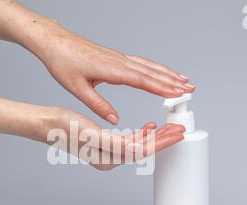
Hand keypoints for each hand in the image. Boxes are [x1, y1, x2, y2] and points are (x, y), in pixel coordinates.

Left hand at [34, 23, 195, 124]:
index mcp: (111, 69)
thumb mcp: (78, 88)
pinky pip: (142, 62)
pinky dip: (156, 67)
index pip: (142, 80)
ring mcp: (119, 57)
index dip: (161, 88)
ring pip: (149, 65)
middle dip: (172, 81)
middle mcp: (119, 61)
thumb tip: (115, 120)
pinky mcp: (117, 57)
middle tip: (191, 89)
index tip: (177, 94)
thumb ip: (98, 105)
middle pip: (151, 72)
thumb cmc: (63, 63)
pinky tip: (161, 71)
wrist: (56, 43)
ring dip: (168, 73)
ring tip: (184, 80)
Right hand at [41, 107, 184, 170]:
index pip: (142, 152)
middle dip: (163, 140)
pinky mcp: (105, 143)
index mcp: (108, 158)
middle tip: (181, 129)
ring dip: (155, 136)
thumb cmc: (64, 128)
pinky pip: (129, 140)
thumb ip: (114, 143)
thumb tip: (137, 150)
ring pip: (139, 145)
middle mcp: (110, 158)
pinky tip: (149, 126)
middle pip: (144, 150)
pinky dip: (142, 133)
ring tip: (170, 127)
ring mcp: (108, 152)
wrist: (48, 124)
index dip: (162, 143)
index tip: (177, 134)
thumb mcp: (91, 134)